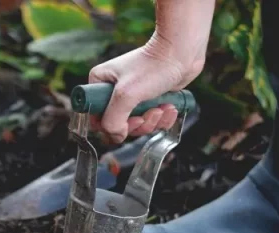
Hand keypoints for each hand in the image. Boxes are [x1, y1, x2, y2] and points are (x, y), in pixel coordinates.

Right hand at [88, 0, 214, 143]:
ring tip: (162, 108)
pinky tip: (168, 107)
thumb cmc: (154, 65)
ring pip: (136, 125)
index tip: (130, 119)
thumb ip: (113, 120)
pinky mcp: (149, 100)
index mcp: (100, 84)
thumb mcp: (126, 94)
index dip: (113, 126)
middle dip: (138, 124)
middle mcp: (113, 90)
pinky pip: (151, 120)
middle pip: (118, 125)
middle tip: (149, 113)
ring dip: (152, 121)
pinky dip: (162, 118)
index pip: (96, 118)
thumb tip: (115, 136)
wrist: (182, 51)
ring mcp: (132, 96)